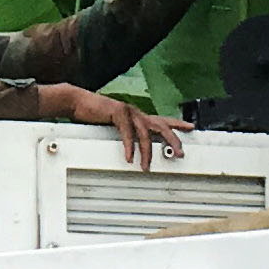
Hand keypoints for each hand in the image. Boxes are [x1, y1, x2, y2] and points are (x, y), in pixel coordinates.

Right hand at [61, 85, 191, 169]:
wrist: (77, 102)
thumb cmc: (95, 115)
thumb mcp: (114, 127)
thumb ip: (127, 135)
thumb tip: (134, 150)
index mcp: (138, 116)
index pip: (162, 120)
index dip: (177, 123)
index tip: (191, 128)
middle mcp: (136, 113)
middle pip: (162, 126)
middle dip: (173, 140)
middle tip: (181, 153)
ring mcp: (128, 112)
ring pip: (145, 133)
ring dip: (147, 152)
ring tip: (146, 167)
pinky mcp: (117, 113)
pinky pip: (127, 133)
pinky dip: (129, 147)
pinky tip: (130, 158)